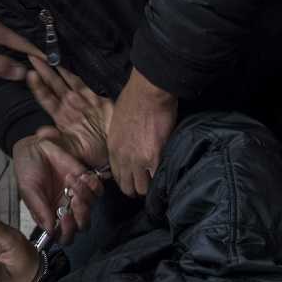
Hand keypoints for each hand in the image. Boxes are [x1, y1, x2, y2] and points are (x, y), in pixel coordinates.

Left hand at [0, 10, 41, 80]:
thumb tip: (22, 73)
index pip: (23, 43)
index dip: (37, 53)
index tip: (51, 61)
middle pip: (18, 37)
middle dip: (29, 49)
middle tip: (41, 63)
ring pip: (8, 34)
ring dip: (17, 45)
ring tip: (27, 58)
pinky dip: (6, 41)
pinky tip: (5, 48)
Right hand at [12, 134, 103, 244]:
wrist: (35, 146)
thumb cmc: (28, 169)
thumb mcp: (28, 190)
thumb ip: (39, 209)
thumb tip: (49, 231)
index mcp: (51, 215)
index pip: (63, 235)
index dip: (67, 232)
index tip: (64, 218)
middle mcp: (66, 209)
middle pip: (82, 225)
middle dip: (80, 216)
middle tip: (73, 202)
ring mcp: (77, 195)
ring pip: (91, 209)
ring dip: (83, 196)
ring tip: (70, 181)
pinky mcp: (86, 181)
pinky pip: (97, 190)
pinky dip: (91, 184)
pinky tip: (77, 175)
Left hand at [23, 57, 112, 166]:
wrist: (113, 153)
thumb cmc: (90, 153)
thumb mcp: (72, 150)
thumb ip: (57, 141)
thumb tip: (40, 133)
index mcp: (60, 116)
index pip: (45, 98)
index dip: (37, 86)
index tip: (29, 74)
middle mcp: (68, 105)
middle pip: (53, 84)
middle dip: (43, 70)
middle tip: (32, 54)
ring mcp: (82, 100)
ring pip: (66, 80)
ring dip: (56, 68)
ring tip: (45, 54)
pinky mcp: (96, 99)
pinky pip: (82, 83)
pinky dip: (73, 74)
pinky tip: (65, 63)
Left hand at [106, 68, 177, 196]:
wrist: (148, 92)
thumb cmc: (134, 100)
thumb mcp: (117, 123)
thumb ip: (121, 141)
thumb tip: (129, 149)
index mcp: (113, 148)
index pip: (117, 177)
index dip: (127, 181)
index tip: (136, 180)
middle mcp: (123, 158)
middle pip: (128, 187)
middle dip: (138, 188)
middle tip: (149, 184)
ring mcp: (138, 160)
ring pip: (143, 189)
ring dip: (152, 187)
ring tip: (160, 182)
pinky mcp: (155, 158)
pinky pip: (158, 181)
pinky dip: (163, 182)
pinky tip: (168, 177)